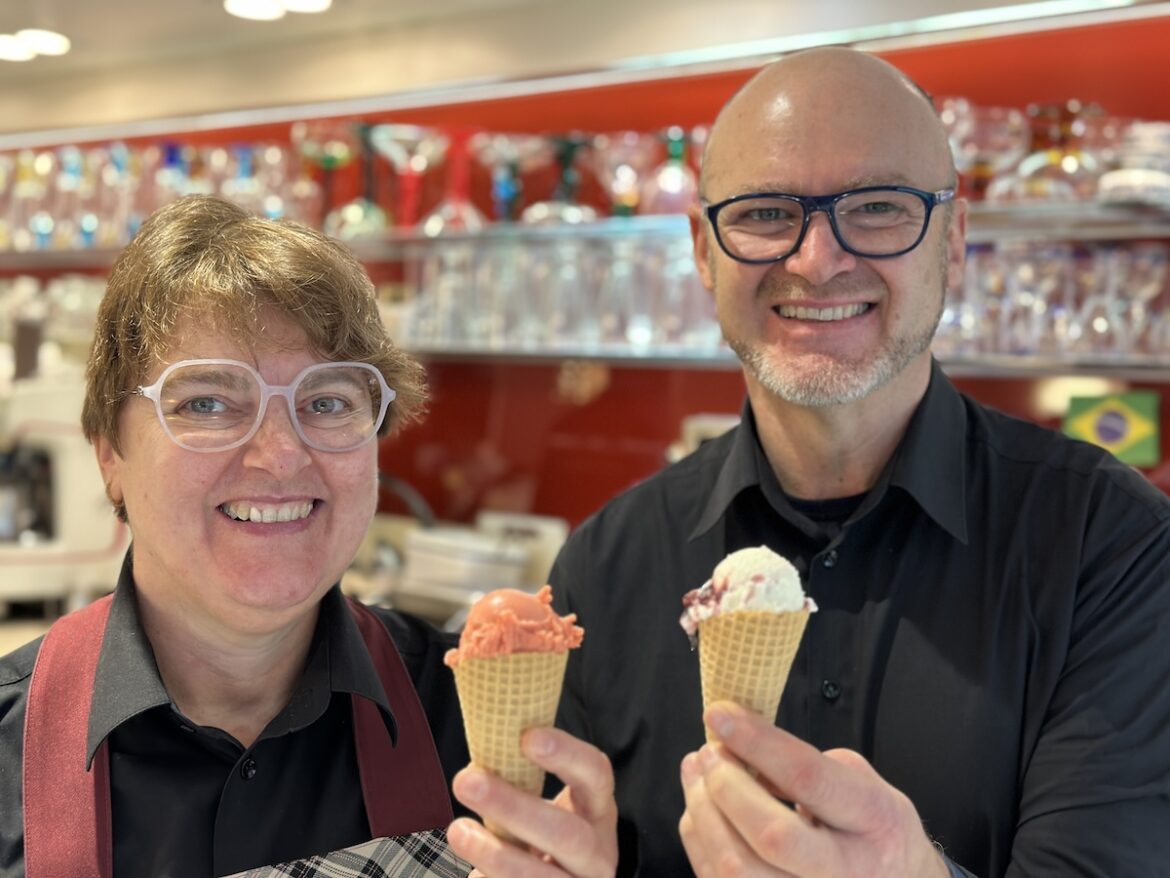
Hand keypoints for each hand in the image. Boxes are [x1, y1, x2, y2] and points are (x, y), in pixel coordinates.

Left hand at [446, 727, 617, 877]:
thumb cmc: (540, 836)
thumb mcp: (545, 809)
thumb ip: (521, 785)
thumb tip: (478, 755)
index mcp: (598, 811)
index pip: (595, 774)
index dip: (567, 754)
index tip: (527, 737)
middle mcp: (598, 854)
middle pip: (567, 834)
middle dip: (514, 808)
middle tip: (467, 781)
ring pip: (543, 877)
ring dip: (495, 854)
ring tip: (458, 831)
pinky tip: (474, 874)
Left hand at [679, 702, 949, 877]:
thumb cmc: (869, 824)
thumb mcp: (857, 779)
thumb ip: (802, 763)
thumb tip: (739, 753)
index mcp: (874, 820)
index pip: (808, 779)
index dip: (757, 743)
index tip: (719, 715)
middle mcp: (846, 871)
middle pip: (772, 836)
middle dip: (726, 786)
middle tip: (708, 752)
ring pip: (738, 869)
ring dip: (703, 813)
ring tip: (696, 773)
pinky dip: (700, 840)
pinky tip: (700, 810)